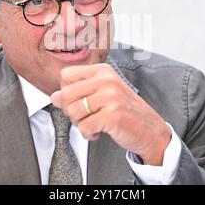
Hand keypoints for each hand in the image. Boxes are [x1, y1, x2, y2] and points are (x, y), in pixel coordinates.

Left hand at [50, 63, 171, 165]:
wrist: (150, 130)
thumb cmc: (126, 111)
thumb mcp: (103, 95)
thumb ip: (78, 93)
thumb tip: (54, 96)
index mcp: (103, 71)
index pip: (66, 75)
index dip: (66, 91)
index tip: (79, 101)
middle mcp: (107, 80)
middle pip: (66, 94)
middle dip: (71, 111)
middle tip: (85, 117)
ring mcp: (110, 97)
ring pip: (72, 111)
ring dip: (80, 124)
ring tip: (94, 124)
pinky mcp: (112, 115)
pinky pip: (84, 126)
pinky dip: (88, 134)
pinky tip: (98, 132)